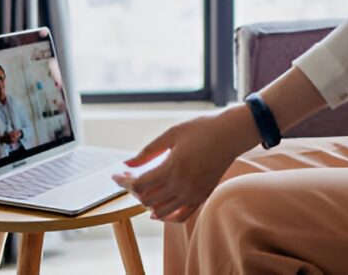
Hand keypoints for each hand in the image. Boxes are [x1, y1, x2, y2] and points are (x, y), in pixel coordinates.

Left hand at [113, 105, 257, 222]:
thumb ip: (148, 151)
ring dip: (146, 203)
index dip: (124, 182)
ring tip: (142, 190)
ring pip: (161, 211)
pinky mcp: (201, 197)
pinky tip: (156, 212)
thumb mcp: (172, 134)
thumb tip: (126, 164)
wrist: (230, 135)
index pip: (139, 184)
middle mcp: (182, 185)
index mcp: (173, 167)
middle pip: (147, 200)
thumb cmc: (201, 129)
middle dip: (133, 191)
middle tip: (129, 179)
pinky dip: (165, 217)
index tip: (116, 176)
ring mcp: (193, 194)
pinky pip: (180, 216)